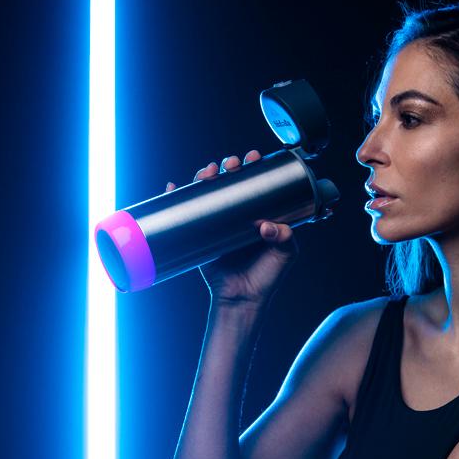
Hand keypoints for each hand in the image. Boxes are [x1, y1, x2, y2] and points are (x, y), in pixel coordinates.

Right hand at [164, 149, 297, 306]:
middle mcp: (239, 215)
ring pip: (209, 191)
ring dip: (205, 176)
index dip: (254, 168)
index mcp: (260, 214)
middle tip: (231, 165)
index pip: (256, 184)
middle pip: (231, 182)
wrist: (241, 300)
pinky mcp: (201, 235)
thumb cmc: (267, 278)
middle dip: (229, 166)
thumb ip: (285, 239)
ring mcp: (219, 223)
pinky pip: (187, 212)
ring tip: (207, 173)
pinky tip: (174, 187)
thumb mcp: (284, 256)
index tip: (253, 159)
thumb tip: (268, 226)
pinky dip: (178, 196)